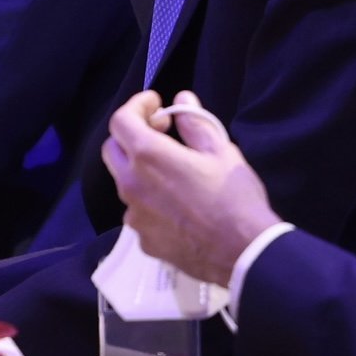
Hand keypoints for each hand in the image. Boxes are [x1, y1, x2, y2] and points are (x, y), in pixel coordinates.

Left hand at [101, 90, 281, 287]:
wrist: (243, 254)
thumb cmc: (234, 197)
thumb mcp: (220, 150)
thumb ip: (195, 122)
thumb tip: (181, 100)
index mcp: (148, 157)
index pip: (120, 120)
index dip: (136, 105)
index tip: (157, 104)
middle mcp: (131, 185)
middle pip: (113, 149)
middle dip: (132, 134)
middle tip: (161, 131)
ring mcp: (134, 217)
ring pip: (124, 182)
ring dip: (139, 168)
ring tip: (172, 169)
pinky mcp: (143, 240)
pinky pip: (137, 211)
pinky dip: (149, 198)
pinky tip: (176, 204)